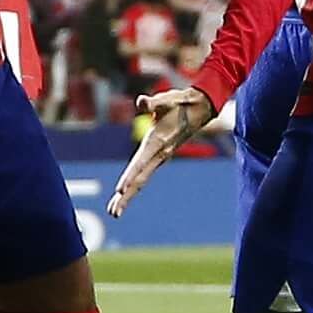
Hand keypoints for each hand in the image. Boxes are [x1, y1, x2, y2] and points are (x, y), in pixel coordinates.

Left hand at [109, 86, 213, 214]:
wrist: (199, 109)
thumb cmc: (180, 103)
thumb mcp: (167, 100)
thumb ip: (152, 103)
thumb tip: (141, 101)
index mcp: (158, 142)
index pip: (141, 162)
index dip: (130, 175)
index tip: (120, 190)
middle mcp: (159, 154)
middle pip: (140, 179)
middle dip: (126, 196)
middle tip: (113, 212)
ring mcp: (159, 158)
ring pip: (141, 180)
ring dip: (127, 196)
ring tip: (113, 212)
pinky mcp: (158, 158)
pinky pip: (143, 175)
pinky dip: (133, 187)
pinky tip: (124, 195)